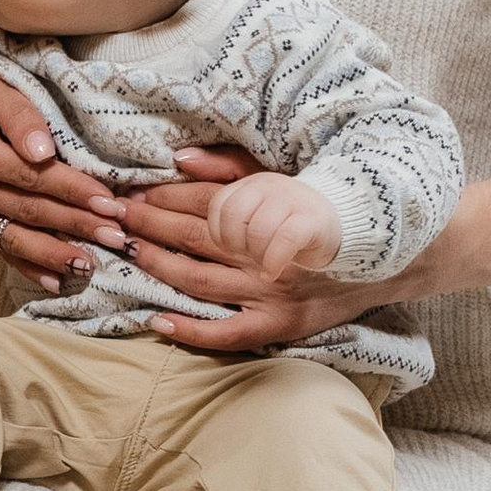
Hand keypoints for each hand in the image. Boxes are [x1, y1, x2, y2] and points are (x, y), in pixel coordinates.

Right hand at [0, 70, 125, 275]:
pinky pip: (4, 249)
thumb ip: (21, 117)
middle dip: (75, 224)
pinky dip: (32, 267)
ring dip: (56, 254)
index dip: (70, 190)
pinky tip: (58, 281)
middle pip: (28, 210)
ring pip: (16, 238)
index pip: (28, 175)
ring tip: (91, 264)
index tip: (108, 201)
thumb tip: (43, 153)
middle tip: (116, 237)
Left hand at [111, 145, 376, 351]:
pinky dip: (190, 329)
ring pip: (199, 279)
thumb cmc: (319, 214)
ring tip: (124, 251)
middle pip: (194, 236)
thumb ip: (232, 167)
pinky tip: (157, 320)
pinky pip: (227, 332)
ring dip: (156, 264)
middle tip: (110, 216)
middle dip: (147, 225)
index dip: (161, 197)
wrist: (380, 258)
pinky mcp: (277, 325)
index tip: (128, 194)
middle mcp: (265, 251)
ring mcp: (270, 292)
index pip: (204, 201)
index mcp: (268, 210)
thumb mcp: (282, 179)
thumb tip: (180, 158)